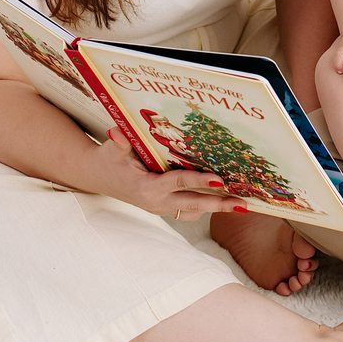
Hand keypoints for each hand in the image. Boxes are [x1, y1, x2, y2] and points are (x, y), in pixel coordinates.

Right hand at [93, 125, 247, 218]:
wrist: (99, 177)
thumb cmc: (108, 160)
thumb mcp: (111, 150)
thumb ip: (118, 142)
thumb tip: (118, 131)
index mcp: (146, 188)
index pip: (178, 183)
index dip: (199, 181)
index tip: (221, 180)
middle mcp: (157, 202)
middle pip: (193, 204)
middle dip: (219, 204)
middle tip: (243, 204)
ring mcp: (161, 207)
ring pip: (193, 210)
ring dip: (216, 207)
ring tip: (241, 204)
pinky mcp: (164, 207)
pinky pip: (188, 210)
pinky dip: (205, 206)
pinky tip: (222, 199)